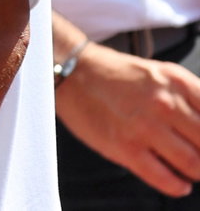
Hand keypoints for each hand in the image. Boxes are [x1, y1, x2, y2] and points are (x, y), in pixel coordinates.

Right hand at [56, 43, 199, 196]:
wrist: (71, 72)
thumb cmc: (113, 74)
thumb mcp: (160, 73)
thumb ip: (188, 97)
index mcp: (177, 82)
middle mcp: (164, 103)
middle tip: (198, 155)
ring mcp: (145, 127)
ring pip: (193, 163)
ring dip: (196, 171)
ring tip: (191, 170)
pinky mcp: (126, 147)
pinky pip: (164, 178)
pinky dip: (177, 186)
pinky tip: (178, 183)